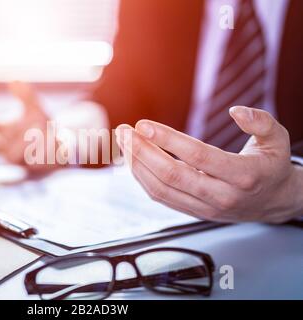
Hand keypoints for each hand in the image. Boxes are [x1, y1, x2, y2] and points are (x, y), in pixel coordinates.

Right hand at [0, 82, 50, 165]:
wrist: (56, 143)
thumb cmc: (38, 124)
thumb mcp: (34, 108)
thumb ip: (26, 95)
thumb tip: (14, 80)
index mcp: (3, 129)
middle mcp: (6, 145)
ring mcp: (18, 156)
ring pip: (10, 156)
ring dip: (16, 150)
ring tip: (26, 143)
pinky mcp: (32, 165)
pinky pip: (32, 162)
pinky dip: (38, 155)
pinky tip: (45, 147)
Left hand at [116, 106, 302, 223]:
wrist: (272, 202)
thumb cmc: (270, 167)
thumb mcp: (278, 140)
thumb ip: (262, 121)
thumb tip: (236, 110)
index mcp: (243, 175)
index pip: (198, 156)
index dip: (168, 140)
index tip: (144, 125)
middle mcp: (222, 196)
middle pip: (172, 174)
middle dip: (143, 151)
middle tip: (125, 131)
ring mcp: (205, 207)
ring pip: (162, 189)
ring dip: (138, 164)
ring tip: (124, 142)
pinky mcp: (193, 211)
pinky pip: (161, 197)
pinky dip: (143, 178)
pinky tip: (134, 160)